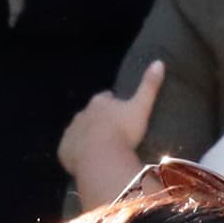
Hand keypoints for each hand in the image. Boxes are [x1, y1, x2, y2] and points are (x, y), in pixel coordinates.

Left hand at [58, 62, 162, 207]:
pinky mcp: (64, 149)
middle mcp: (82, 113)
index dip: (112, 103)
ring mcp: (71, 131)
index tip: (119, 110)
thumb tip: (159, 62)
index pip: (106, 98)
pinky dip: (76, 152)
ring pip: (79, 130)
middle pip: (90, 114)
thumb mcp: (140, 107)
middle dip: (98, 119)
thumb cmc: (123, 131)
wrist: (100, 156)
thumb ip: (149, 86)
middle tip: (110, 131)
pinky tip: (85, 160)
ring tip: (98, 148)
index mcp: (100, 102)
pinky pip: (70, 149)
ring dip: (86, 136)